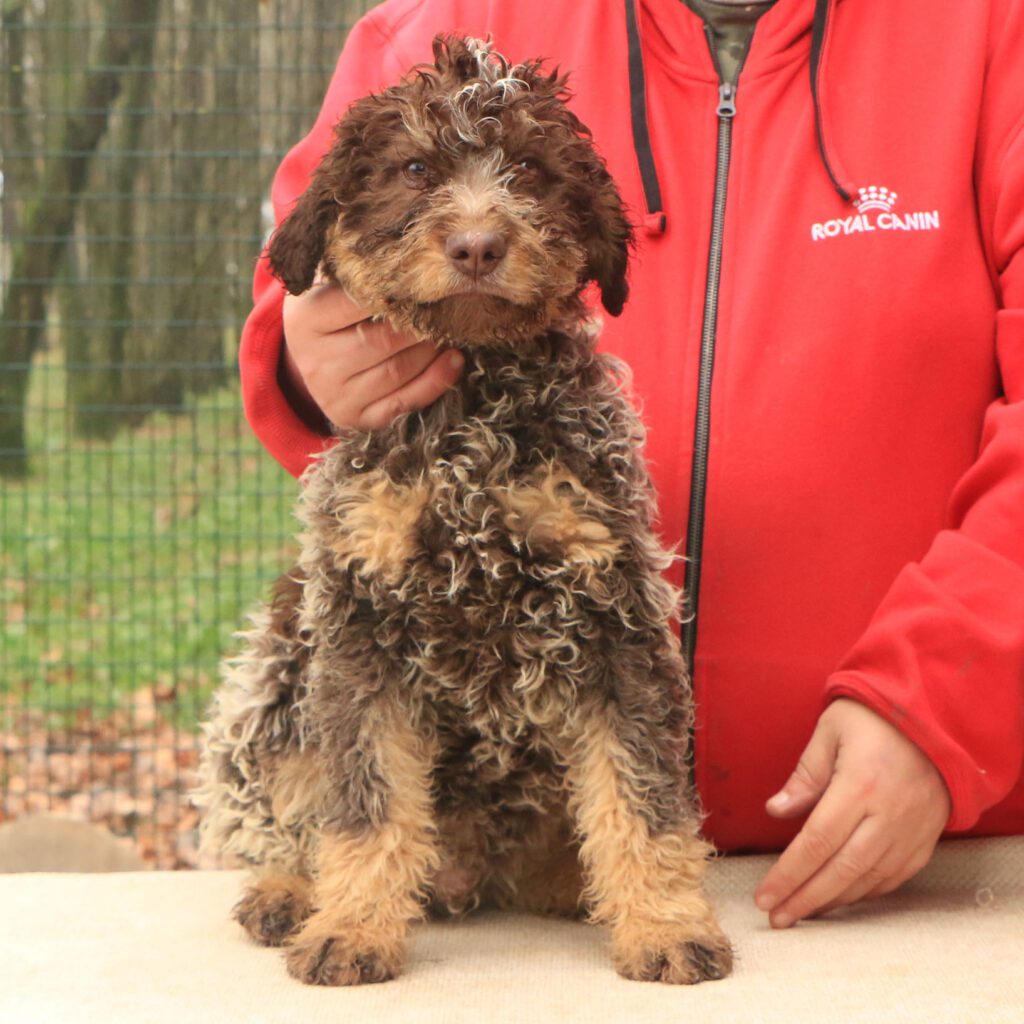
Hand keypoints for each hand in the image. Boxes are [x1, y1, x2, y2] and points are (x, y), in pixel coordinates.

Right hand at [281, 281, 463, 429]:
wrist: (310, 357)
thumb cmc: (330, 309)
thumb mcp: (326, 283)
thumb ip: (353, 267)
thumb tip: (401, 249)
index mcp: (304, 320)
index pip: (355, 303)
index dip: (394, 291)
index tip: (423, 278)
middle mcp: (315, 363)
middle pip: (382, 341)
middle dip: (421, 324)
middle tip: (448, 305)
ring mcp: (334, 396)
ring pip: (397, 373)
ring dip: (432, 351)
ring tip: (452, 328)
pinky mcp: (355, 418)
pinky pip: (403, 403)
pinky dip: (435, 382)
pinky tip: (454, 359)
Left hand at [753, 698, 950, 927]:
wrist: (938, 720)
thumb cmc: (874, 719)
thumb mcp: (830, 731)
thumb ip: (805, 775)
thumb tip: (776, 811)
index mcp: (860, 785)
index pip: (817, 841)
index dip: (788, 873)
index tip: (765, 896)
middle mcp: (888, 815)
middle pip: (841, 870)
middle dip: (804, 898)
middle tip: (776, 918)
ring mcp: (911, 831)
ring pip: (868, 880)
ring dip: (832, 901)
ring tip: (800, 913)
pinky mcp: (926, 840)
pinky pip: (892, 878)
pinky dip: (864, 893)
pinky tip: (839, 898)